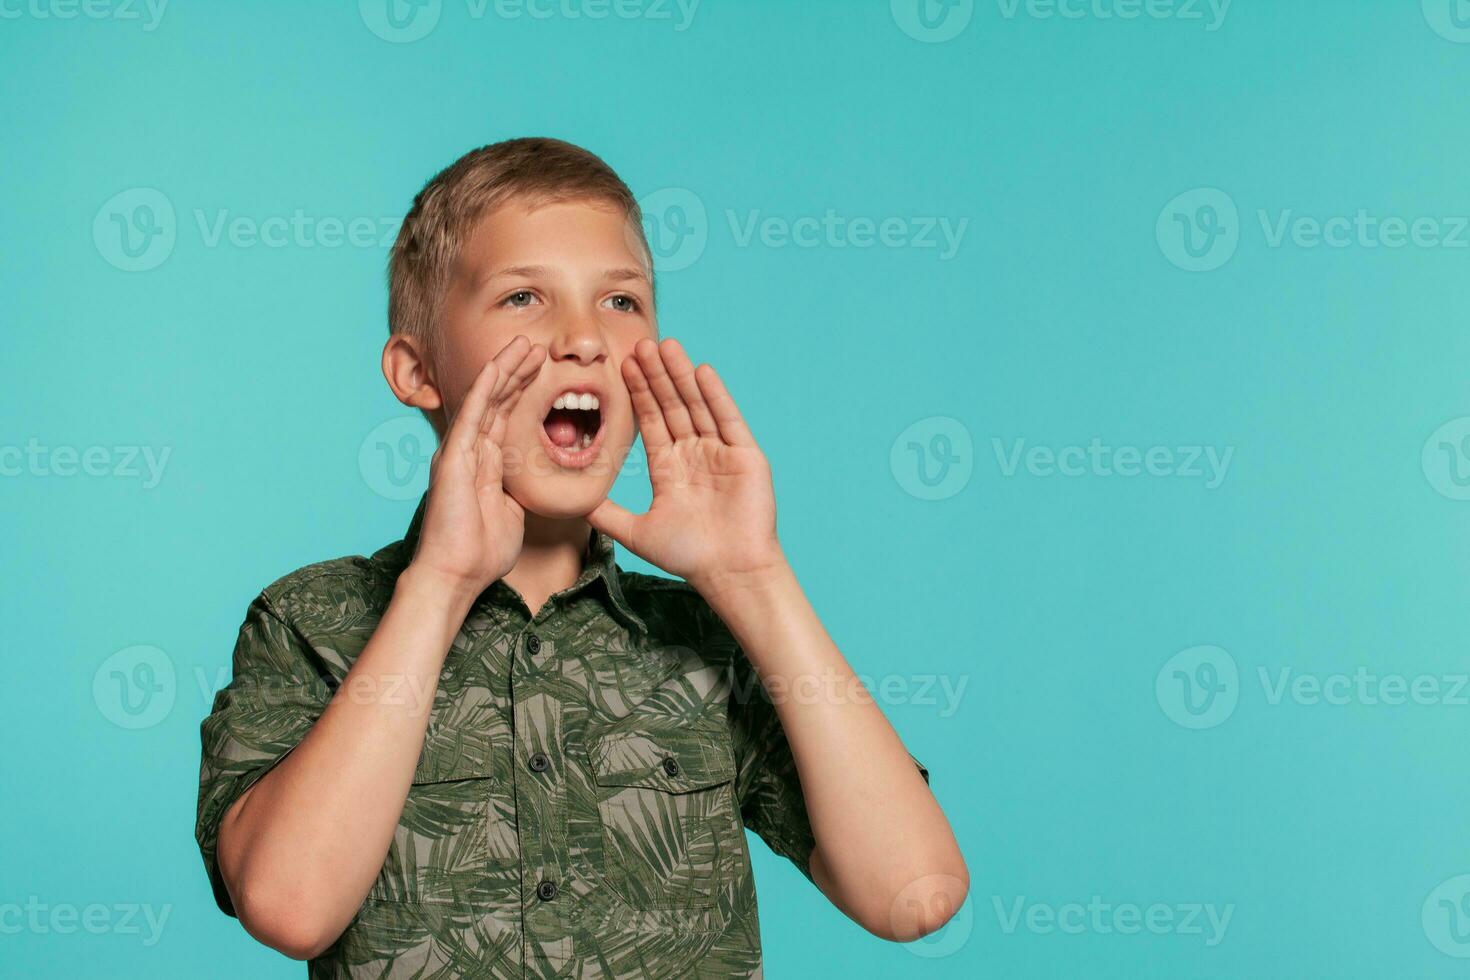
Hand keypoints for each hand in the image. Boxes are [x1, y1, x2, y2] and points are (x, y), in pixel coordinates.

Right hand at [408, 335, 545, 599]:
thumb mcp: (513, 512)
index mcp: (485, 463)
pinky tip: (498, 367)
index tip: (543, 370)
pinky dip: (486, 388)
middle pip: (497, 401)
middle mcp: (470, 451)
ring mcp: (460, 451)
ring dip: (505, 370)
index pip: (507, 417)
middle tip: (538, 347)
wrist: (457, 574)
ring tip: (525, 345)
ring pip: (486, 400)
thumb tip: (532, 481)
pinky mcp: (453, 457)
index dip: (524, 391)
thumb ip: (518, 490)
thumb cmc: (482, 552)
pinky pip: (472, 415)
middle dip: (517, 372)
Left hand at [588, 337, 785, 594]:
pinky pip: (727, 419)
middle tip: (640, 344)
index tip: (623, 365)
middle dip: (656, 376)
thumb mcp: (636, 532)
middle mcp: (695, 455)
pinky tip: (701, 371)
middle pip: (672, 406)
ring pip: (697, 406)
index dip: (638, 393)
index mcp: (671, 469)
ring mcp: (721, 453)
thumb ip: (606, 514)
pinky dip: (715, 395)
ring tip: (667, 346)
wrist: (729, 572)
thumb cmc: (688, 556)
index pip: (651, 422)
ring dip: (681, 376)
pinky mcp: (746, 455)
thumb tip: (572, 504)